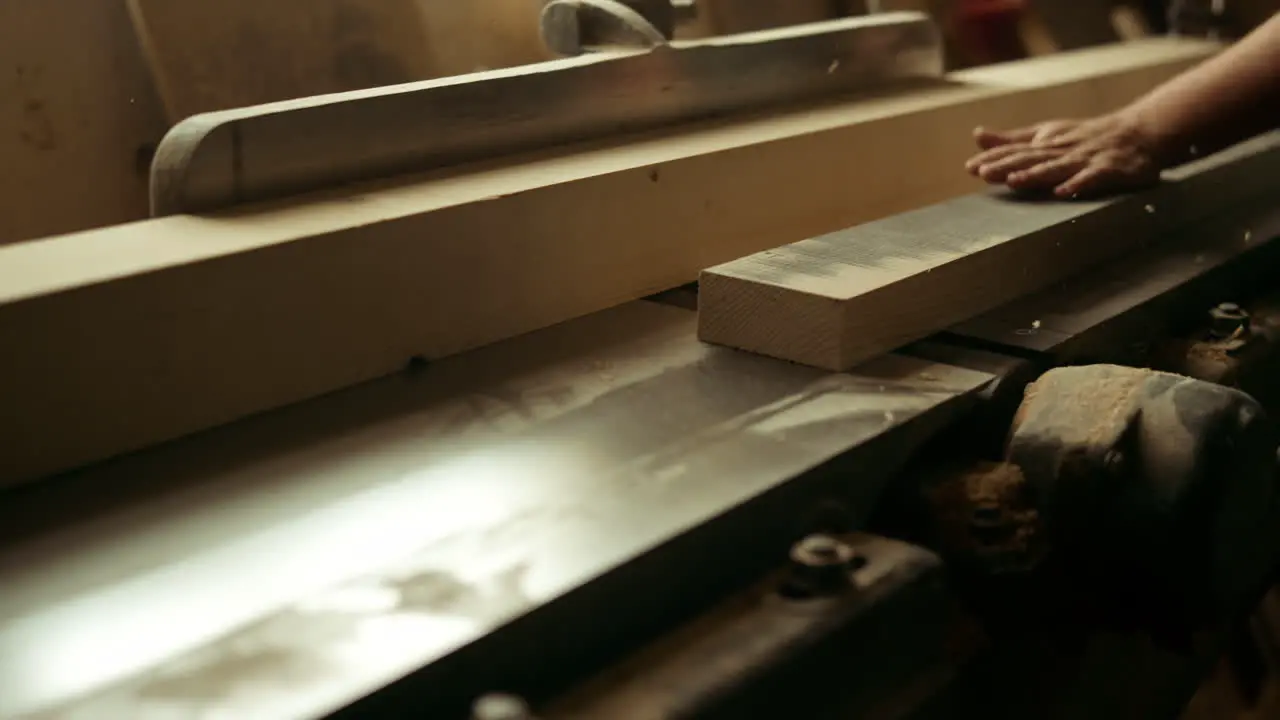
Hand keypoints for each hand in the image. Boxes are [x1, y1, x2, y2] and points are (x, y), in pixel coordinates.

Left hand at [963, 113, 1164, 198]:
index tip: (970, 167)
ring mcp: (1087, 158)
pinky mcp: (1111, 169)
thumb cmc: (1085, 137)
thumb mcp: (1047, 134)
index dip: (994, 158)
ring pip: (1058, 166)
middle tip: (983, 173)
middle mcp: (1064, 149)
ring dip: (1036, 173)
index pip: (1016, 150)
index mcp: (1048, 141)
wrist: (1140, 132)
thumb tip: (977, 136)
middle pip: (1032, 157)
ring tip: (1015, 181)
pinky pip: (1094, 177)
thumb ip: (1013, 140)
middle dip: (1007, 165)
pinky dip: (1080, 183)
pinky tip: (1064, 192)